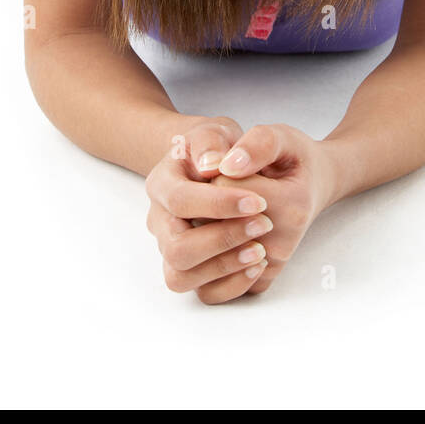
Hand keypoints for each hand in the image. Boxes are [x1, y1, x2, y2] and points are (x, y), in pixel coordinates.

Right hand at [145, 116, 274, 303]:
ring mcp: (171, 248)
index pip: (180, 201)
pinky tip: (258, 264)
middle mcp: (160, 220)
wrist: (222, 164)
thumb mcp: (216, 130)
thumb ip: (213, 141)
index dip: (219, 205)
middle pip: (176, 248)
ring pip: (181, 276)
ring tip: (261, 250)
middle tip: (264, 224)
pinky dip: (231, 285)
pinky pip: (202, 293)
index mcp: (162, 183)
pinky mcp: (192, 270)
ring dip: (225, 266)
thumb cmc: (218, 148)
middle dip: (223, 239)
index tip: (259, 201)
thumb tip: (214, 166)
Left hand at [206, 123, 336, 297]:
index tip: (230, 162)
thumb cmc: (294, 159)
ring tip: (217, 211)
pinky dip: (202, 261)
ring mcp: (269, 265)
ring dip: (200, 231)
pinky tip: (214, 233)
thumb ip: (258, 145)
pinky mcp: (258, 281)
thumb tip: (225, 166)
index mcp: (292, 203)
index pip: (225, 187)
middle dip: (207, 202)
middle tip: (222, 186)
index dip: (217, 170)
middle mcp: (283, 241)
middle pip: (214, 224)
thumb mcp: (283, 137)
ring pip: (207, 259)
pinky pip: (212, 288)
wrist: (312, 185)